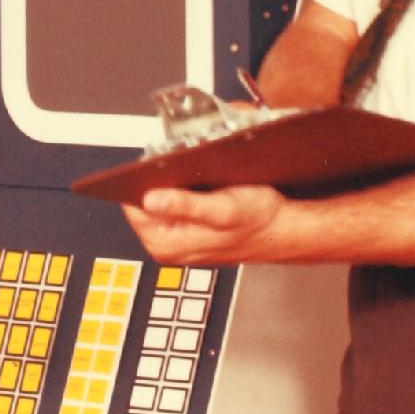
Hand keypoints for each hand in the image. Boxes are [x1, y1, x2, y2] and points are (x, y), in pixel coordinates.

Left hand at [125, 183, 286, 267]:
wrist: (281, 230)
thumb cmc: (258, 221)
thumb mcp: (222, 208)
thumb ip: (184, 205)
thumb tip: (149, 199)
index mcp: (167, 244)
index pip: (133, 206)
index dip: (144, 181)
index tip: (163, 166)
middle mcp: (166, 247)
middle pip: (143, 203)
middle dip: (160, 183)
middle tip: (188, 172)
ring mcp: (176, 243)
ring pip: (159, 203)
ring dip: (174, 187)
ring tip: (199, 181)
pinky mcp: (187, 235)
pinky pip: (174, 207)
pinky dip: (184, 194)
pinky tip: (203, 190)